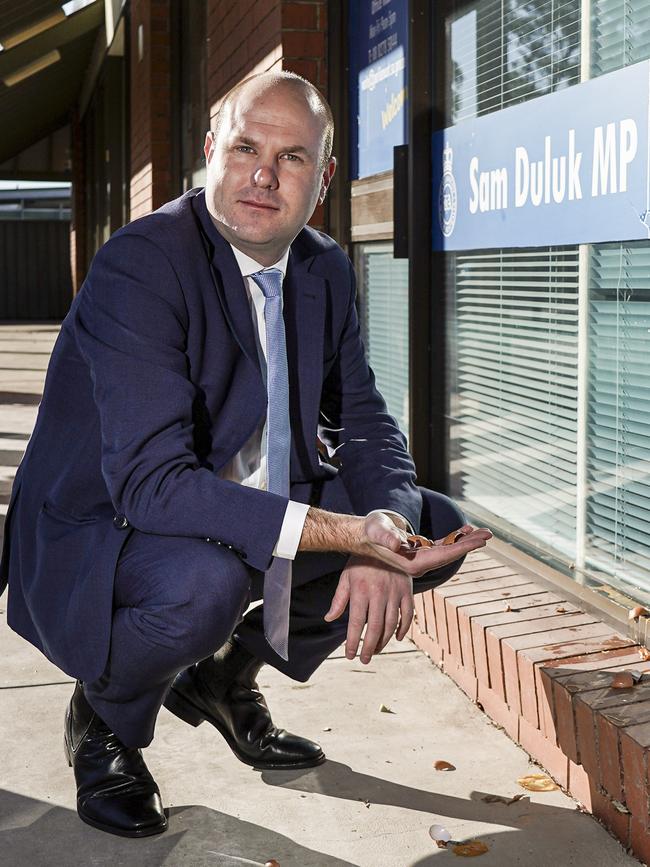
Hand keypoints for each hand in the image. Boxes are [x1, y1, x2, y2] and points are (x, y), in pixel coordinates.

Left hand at [323, 555, 413, 663]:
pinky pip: (408, 614)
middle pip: (374, 628)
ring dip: (384, 641)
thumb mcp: (346, 577)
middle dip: (369, 648)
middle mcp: (378, 593)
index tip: (349, 655)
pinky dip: (403, 628)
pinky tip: (396, 637)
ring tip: (377, 650)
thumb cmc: (361, 561)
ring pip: (391, 624)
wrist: (383, 541)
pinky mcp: (407, 590)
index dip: (352, 642)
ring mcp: (395, 592)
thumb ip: (339, 599)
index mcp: (360, 590)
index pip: (355, 623)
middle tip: (364, 659)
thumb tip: (329, 618)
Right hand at [358, 513, 492, 577]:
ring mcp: (419, 557)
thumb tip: (397, 543)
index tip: (479, 541)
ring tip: (482, 532)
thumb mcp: (376, 531)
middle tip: (488, 535)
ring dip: (464, 541)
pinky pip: (441, 545)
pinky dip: (453, 538)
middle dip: (469, 544)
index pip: (442, 556)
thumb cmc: (368, 532)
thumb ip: (385, 537)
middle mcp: (418, 563)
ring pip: (447, 550)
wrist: (361, 534)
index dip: (462, 548)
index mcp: (412, 563)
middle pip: (449, 554)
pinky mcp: (418, 550)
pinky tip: (464, 530)